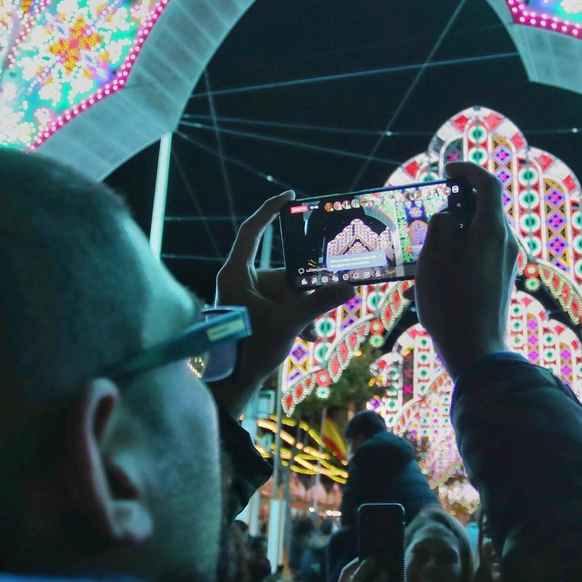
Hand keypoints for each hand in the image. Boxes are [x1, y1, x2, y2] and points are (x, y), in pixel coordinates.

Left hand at [208, 191, 352, 414]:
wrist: (233, 384)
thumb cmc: (249, 349)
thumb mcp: (289, 323)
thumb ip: (319, 303)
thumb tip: (349, 289)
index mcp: (236, 273)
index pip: (252, 231)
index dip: (269, 210)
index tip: (289, 197)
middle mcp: (239, 281)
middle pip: (281, 272)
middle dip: (304, 290)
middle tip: (324, 300)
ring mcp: (246, 298)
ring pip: (284, 293)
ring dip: (302, 311)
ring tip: (312, 332)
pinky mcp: (252, 312)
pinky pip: (280, 306)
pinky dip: (295, 318)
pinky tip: (308, 338)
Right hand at [414, 163, 519, 377]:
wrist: (476, 351)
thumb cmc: (450, 305)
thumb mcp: (433, 259)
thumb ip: (440, 226)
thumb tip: (448, 216)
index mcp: (491, 231)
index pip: (488, 184)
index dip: (469, 170)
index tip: (448, 169)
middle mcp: (506, 242)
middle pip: (487, 206)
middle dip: (460, 199)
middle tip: (433, 201)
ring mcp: (508, 261)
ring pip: (484, 230)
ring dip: (460, 225)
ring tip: (430, 237)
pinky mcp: (503, 278)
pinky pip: (484, 249)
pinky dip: (464, 245)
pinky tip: (440, 265)